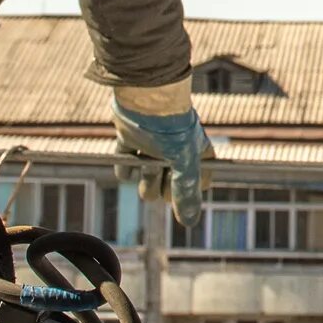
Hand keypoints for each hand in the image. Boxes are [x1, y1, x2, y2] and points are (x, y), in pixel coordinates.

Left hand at [113, 91, 209, 226]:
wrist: (144, 98)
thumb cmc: (173, 129)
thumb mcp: (184, 163)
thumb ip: (187, 194)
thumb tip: (190, 224)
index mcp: (197, 157)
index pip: (197, 189)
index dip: (187, 190)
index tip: (181, 177)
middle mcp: (176, 157)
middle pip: (168, 194)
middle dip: (162, 182)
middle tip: (162, 165)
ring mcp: (152, 152)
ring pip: (147, 188)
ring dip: (146, 176)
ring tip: (146, 160)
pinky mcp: (131, 147)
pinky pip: (125, 173)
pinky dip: (126, 168)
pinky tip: (131, 154)